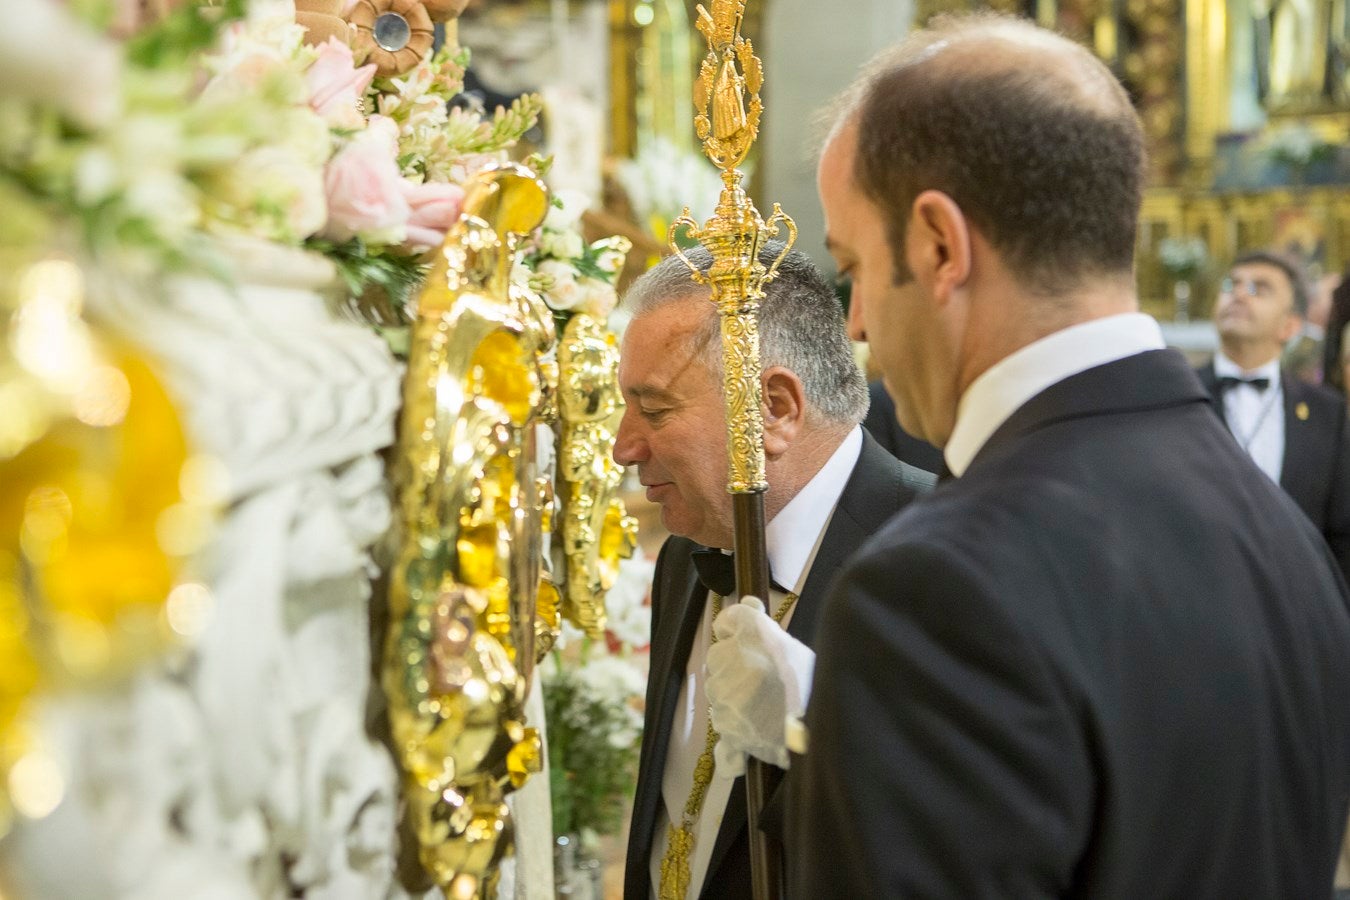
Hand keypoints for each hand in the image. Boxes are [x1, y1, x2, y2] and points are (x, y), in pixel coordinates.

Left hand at [706, 595, 814, 775]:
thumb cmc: (812, 686)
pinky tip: (756, 722)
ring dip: (731, 692)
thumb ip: (764, 626)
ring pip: (716, 686)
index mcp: (754, 632)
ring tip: (762, 704)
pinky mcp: (723, 720)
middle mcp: (734, 656)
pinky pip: (720, 714)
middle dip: (732, 665)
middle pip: (718, 655)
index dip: (732, 630)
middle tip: (761, 680)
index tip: (741, 640)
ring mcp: (725, 690)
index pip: (727, 621)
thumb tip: (747, 602)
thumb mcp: (794, 647)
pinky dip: (734, 718)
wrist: (820, 732)